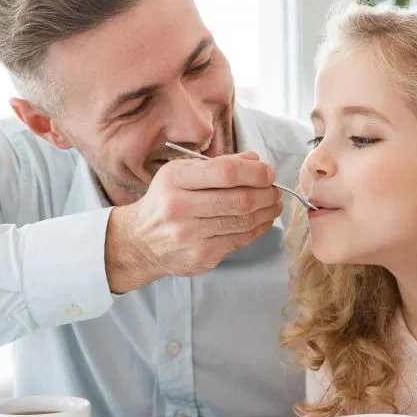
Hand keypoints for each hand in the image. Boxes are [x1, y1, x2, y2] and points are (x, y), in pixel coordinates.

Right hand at [105, 151, 281, 292]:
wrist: (140, 241)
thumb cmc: (166, 201)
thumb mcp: (181, 173)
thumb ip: (218, 165)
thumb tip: (256, 161)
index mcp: (174, 179)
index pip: (226, 172)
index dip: (255, 172)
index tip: (269, 171)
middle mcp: (179, 208)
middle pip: (238, 199)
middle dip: (266, 193)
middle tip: (275, 189)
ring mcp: (190, 235)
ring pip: (243, 222)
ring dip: (267, 211)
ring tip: (274, 203)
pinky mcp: (201, 256)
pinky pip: (239, 240)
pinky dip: (258, 228)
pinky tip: (263, 220)